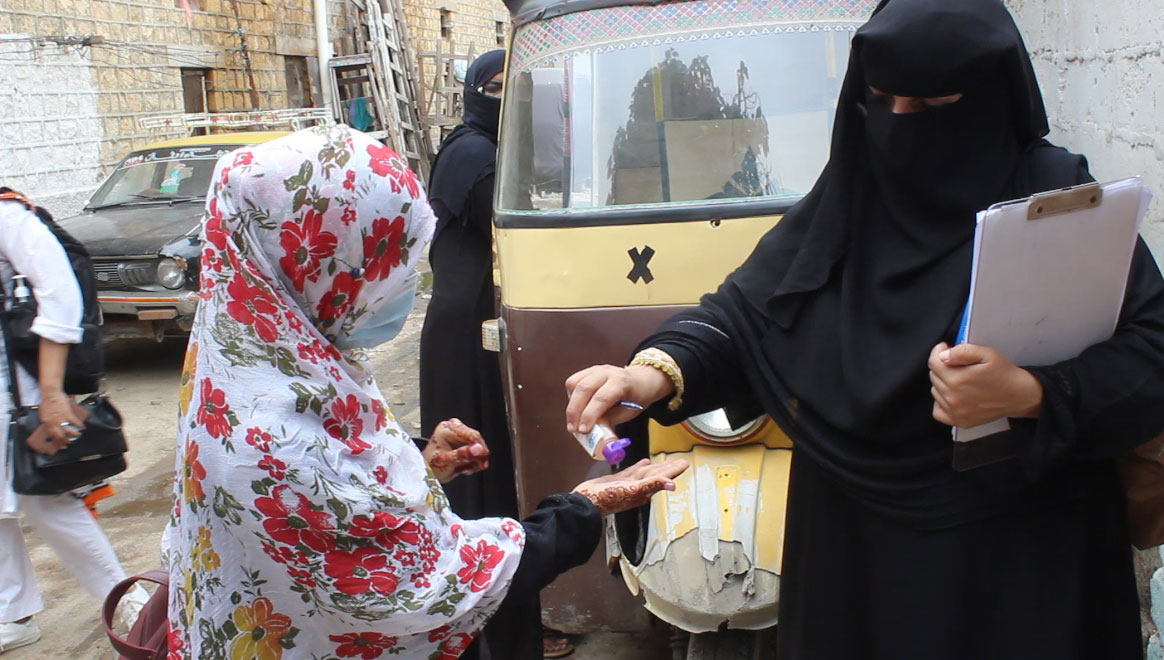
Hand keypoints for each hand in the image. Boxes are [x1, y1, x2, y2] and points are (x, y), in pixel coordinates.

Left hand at [34, 389, 82, 455]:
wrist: (51, 394)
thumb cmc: (47, 403)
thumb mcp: (44, 414)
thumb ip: (48, 422)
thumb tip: (52, 428)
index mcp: (46, 423)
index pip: (52, 436)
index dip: (57, 442)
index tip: (61, 446)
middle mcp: (53, 423)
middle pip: (60, 436)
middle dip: (66, 441)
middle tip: (70, 443)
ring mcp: (61, 418)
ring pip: (68, 430)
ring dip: (74, 434)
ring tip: (78, 435)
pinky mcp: (67, 413)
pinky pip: (75, 422)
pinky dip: (79, 425)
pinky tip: (82, 427)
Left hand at [423, 418, 489, 482]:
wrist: (427, 471)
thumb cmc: (431, 465)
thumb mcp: (445, 462)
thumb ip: (461, 455)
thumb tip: (478, 449)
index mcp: (447, 429)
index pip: (471, 435)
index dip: (479, 448)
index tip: (483, 462)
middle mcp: (453, 427)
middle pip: (476, 439)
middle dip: (476, 456)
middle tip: (471, 468)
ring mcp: (459, 432)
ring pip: (477, 445)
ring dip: (475, 459)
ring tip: (464, 468)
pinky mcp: (464, 439)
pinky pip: (476, 448)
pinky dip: (473, 459)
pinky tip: (465, 465)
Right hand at [565, 365, 673, 435]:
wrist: (641, 381)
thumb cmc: (636, 399)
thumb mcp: (628, 412)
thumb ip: (609, 420)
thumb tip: (592, 431)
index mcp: (622, 382)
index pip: (602, 398)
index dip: (590, 415)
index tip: (583, 430)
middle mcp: (608, 372)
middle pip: (584, 389)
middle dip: (575, 411)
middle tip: (573, 429)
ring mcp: (597, 369)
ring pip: (575, 384)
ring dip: (571, 405)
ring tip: (574, 421)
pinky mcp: (588, 371)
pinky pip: (573, 382)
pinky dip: (571, 396)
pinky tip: (577, 408)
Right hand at [573, 458, 689, 515]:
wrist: (587, 502)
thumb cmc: (607, 499)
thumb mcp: (632, 490)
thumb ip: (652, 485)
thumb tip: (672, 484)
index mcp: (644, 490)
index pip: (663, 477)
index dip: (674, 470)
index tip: (684, 463)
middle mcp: (638, 487)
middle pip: (657, 474)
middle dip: (668, 467)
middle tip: (679, 460)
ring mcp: (628, 484)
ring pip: (646, 473)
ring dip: (655, 466)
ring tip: (664, 460)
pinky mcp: (618, 480)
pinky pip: (632, 472)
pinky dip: (639, 466)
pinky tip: (642, 462)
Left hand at [928, 342, 1042, 427]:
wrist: (1020, 395)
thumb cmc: (1004, 373)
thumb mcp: (987, 354)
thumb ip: (962, 351)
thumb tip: (943, 355)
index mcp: (958, 379)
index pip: (934, 363)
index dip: (938, 351)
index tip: (945, 348)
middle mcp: (953, 397)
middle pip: (934, 376)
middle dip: (942, 366)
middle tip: (957, 363)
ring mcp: (955, 412)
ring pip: (935, 391)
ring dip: (942, 383)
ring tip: (959, 379)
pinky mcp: (959, 421)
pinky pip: (938, 411)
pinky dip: (941, 402)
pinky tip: (953, 395)